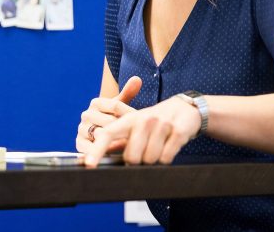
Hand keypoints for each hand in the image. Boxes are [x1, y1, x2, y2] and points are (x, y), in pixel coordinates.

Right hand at [75, 76, 141, 153]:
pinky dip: (103, 151)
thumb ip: (128, 92)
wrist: (101, 139)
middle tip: (138, 137)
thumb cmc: (114, 121)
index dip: (130, 114)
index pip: (115, 106)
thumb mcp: (121, 107)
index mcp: (96, 103)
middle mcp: (86, 114)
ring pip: (102, 134)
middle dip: (124, 130)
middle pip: (109, 121)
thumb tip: (138, 78)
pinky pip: (92, 147)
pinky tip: (114, 152)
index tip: (140, 122)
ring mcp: (82, 129)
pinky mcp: (79, 143)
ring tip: (129, 146)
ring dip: (115, 141)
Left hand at [84, 95, 201, 166]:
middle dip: (138, 161)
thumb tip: (105, 158)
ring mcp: (161, 125)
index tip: (89, 164)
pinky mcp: (178, 131)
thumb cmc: (155, 121)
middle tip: (145, 151)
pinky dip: (167, 158)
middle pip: (131, 157)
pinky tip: (169, 146)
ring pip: (150, 159)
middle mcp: (143, 120)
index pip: (108, 134)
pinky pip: (166, 158)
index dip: (97, 150)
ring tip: (159, 146)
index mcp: (129, 119)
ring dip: (154, 160)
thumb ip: (121, 139)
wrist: (185, 108)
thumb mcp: (136, 124)